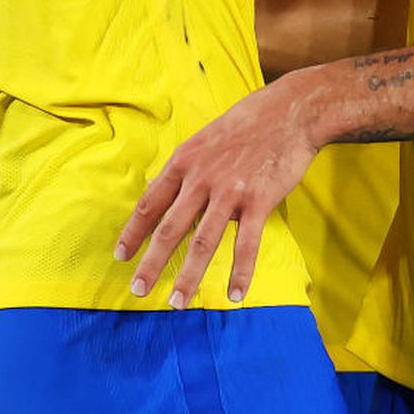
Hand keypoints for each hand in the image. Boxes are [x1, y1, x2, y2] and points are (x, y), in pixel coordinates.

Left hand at [115, 75, 320, 307]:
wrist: (291, 111)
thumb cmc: (249, 122)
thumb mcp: (206, 137)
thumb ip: (187, 166)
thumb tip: (165, 191)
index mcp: (185, 160)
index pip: (150, 203)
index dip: (133, 232)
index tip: (121, 256)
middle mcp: (202, 177)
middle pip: (169, 229)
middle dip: (151, 263)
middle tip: (138, 289)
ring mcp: (230, 190)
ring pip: (203, 243)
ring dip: (188, 277)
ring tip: (177, 303)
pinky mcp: (258, 200)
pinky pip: (246, 244)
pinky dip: (240, 273)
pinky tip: (235, 294)